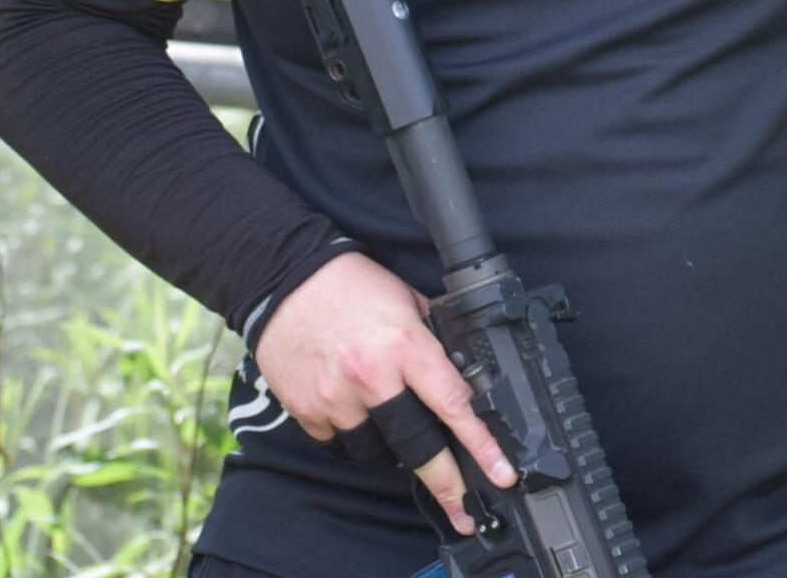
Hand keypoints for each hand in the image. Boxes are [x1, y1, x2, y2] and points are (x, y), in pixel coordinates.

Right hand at [252, 252, 517, 533]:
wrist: (284, 277)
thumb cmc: (352, 286)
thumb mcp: (408, 300)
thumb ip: (433, 339)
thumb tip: (460, 373)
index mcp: (405, 345)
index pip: (454, 405)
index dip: (482, 446)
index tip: (501, 475)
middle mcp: (370, 377)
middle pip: (417, 449)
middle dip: (446, 483)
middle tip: (464, 508)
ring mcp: (335, 398)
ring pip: (377, 454)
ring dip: (395, 454)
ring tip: (399, 435)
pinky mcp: (306, 410)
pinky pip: (339, 445)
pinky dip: (355, 439)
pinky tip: (358, 417)